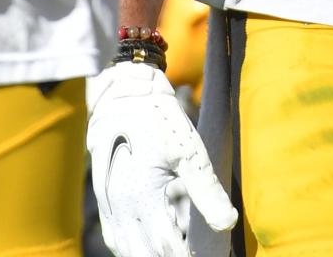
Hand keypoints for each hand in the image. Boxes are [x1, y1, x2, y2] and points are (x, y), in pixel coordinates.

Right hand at [87, 61, 236, 256]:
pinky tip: (146, 248)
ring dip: (148, 256)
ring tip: (177, 254)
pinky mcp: (104, 196)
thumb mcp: (189, 152)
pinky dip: (131, 247)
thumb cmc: (161, 120)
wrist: (124, 92)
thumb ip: (206, 192)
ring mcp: (109, 204)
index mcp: (142, 199)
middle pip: (145, 254)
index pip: (167, 249)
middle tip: (193, 256)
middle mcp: (121, 208)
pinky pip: (116, 235)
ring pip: (127, 248)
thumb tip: (228, 224)